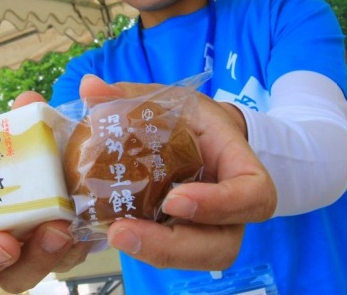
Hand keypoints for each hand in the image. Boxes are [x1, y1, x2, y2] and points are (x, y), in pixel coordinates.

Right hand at [0, 91, 91, 292]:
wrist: (89, 168)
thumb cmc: (46, 149)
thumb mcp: (40, 127)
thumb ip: (32, 115)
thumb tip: (29, 100)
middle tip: (4, 242)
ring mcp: (21, 252)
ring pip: (10, 280)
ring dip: (32, 262)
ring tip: (57, 232)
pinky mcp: (55, 258)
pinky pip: (57, 267)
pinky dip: (69, 251)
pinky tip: (81, 230)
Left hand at [79, 75, 276, 270]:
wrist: (202, 136)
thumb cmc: (193, 118)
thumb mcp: (170, 100)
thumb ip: (131, 95)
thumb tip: (91, 87)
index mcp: (238, 165)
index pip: (255, 195)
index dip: (221, 205)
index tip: (173, 199)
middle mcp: (233, 207)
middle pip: (223, 245)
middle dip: (175, 246)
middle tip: (125, 230)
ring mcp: (212, 228)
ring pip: (200, 258)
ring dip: (156, 253)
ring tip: (116, 234)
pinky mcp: (187, 237)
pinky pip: (175, 254)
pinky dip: (146, 248)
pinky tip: (114, 231)